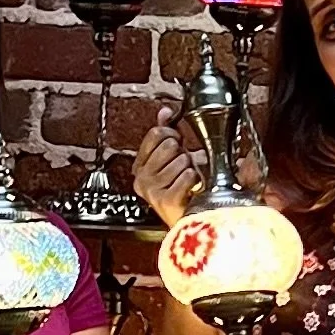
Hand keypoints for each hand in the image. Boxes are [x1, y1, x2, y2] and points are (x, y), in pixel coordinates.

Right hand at [133, 100, 201, 233]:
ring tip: (188, 181)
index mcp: (138, 167)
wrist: (189, 221)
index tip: (178, 144)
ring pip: (182, 159)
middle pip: (169, 144)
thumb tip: (165, 112)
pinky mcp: (167, 199)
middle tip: (183, 168)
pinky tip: (191, 189)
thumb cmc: (182, 191)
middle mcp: (141, 178)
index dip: (172, 134)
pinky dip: (195, 180)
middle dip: (182, 153)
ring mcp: (152, 190)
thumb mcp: (169, 160)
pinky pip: (188, 174)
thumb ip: (164, 133)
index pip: (156, 133)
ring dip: (191, 168)